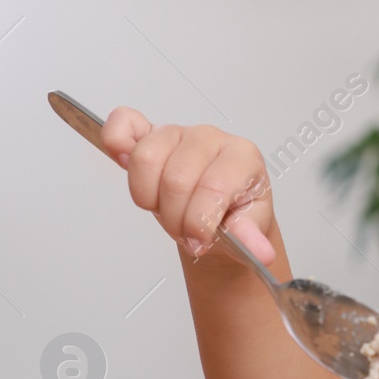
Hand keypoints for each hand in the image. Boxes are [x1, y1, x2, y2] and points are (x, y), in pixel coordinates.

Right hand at [100, 107, 276, 264]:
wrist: (221, 207)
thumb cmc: (235, 212)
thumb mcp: (250, 229)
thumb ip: (250, 239)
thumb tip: (260, 254)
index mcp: (243, 156)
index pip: (213, 187)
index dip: (200, 222)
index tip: (200, 242)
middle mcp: (210, 138)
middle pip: (175, 179)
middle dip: (175, 218)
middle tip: (184, 231)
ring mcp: (178, 132)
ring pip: (146, 158)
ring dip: (150, 197)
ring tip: (166, 209)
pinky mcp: (150, 133)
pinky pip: (124, 124)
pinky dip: (117, 142)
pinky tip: (126, 163)